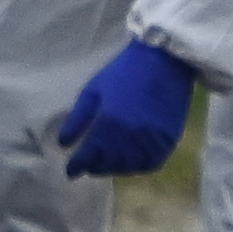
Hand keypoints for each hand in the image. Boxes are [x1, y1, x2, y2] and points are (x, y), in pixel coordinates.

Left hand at [52, 39, 199, 177]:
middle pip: (109, 164)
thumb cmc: (123, 72)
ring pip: (130, 167)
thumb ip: (77, 119)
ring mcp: (152, 139)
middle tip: (89, 165)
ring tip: (108, 162)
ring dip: (116, 168)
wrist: (163, 59)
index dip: (77, 166)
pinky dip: (139, 166)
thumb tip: (63, 144)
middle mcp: (131, 136)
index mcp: (109, 122)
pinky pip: (152, 163)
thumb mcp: (93, 90)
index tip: (70, 172)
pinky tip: (131, 160)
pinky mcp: (169, 140)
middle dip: (95, 167)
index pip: (89, 155)